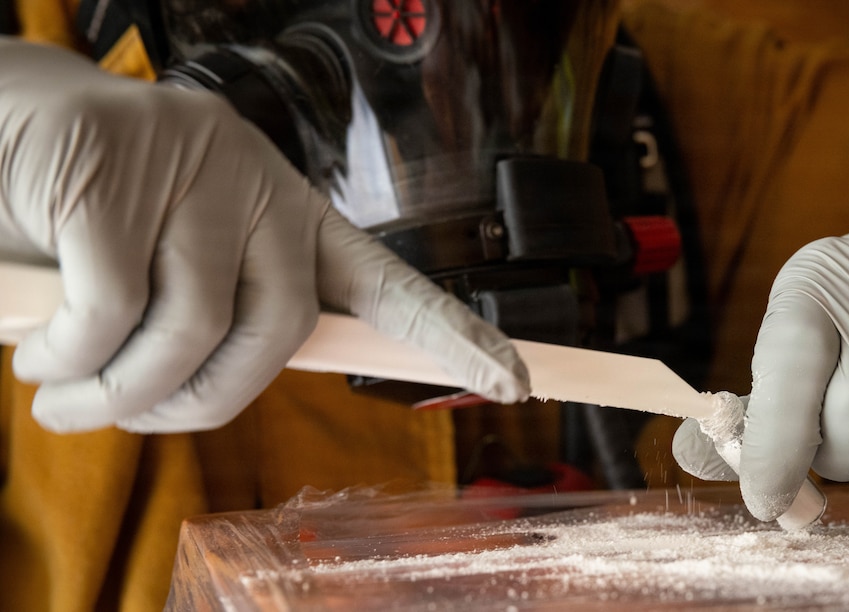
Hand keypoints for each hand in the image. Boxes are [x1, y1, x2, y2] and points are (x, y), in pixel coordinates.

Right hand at [0, 40, 528, 432]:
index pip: (388, 282)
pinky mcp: (114, 168)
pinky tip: (41, 359)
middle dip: (197, 406)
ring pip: (194, 328)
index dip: (452, 335)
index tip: (515, 379)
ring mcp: (194, 170)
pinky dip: (73, 361)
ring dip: (120, 396)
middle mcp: (261, 187)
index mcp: (289, 217)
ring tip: (61, 398)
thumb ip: (210, 321)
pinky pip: (112, 312)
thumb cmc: (90, 219)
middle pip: (281, 333)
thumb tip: (200, 394)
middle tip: (122, 418)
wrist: (2, 125)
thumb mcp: (165, 271)